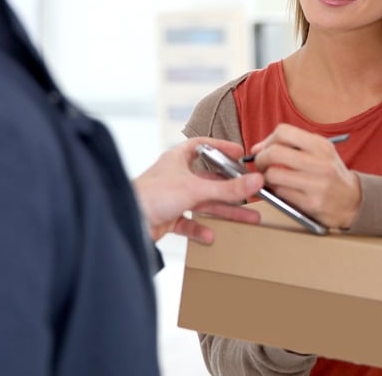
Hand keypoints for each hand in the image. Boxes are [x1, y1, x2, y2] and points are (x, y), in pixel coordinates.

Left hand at [133, 137, 263, 243]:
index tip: (238, 153)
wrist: (127, 221)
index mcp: (177, 159)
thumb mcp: (195, 189)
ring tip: (248, 219)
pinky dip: (200, 229)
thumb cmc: (150, 195)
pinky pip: (189, 223)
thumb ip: (227, 188)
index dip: (220, 148)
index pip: (202, 146)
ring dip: (224, 212)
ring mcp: (171, 198)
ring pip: (204, 203)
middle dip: (232, 190)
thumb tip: (254, 181)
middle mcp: (175, 177)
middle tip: (252, 194)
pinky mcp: (167, 218)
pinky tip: (210, 235)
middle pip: (209, 180)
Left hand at [248, 124, 360, 228]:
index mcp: (321, 145)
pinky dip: (274, 192)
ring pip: (273, 175)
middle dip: (260, 159)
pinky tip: (279, 191)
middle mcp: (321, 163)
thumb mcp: (318, 153)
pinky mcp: (311, 203)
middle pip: (274, 152)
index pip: (284, 132)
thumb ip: (290, 146)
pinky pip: (280, 193)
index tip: (264, 150)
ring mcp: (317, 184)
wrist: (353, 201)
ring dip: (265, 178)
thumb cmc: (329, 174)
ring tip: (270, 179)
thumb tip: (256, 149)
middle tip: (261, 166)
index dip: (268, 141)